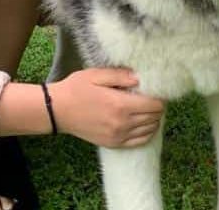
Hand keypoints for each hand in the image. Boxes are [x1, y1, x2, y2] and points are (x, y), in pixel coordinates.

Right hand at [49, 68, 164, 147]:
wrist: (58, 110)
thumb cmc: (77, 88)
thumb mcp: (97, 74)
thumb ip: (121, 75)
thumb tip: (140, 78)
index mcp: (120, 105)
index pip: (154, 105)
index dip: (159, 97)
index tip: (156, 89)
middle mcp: (122, 123)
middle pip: (154, 118)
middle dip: (157, 107)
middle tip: (151, 97)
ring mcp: (118, 136)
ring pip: (149, 130)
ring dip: (153, 119)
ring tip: (147, 108)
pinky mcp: (113, 144)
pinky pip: (139, 142)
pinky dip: (147, 133)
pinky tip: (143, 123)